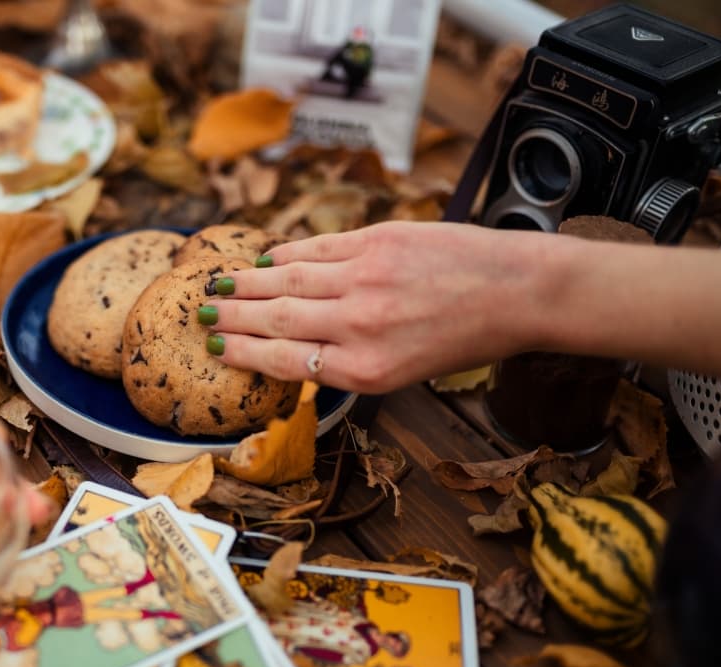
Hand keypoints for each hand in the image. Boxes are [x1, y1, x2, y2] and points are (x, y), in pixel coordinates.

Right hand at [202, 222, 547, 392]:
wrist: (518, 291)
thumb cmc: (463, 339)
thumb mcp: (403, 373)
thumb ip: (347, 361)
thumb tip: (290, 346)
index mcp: (366, 368)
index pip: (284, 360)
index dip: (243, 352)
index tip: (217, 347)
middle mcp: (359, 325)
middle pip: (276, 319)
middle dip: (232, 316)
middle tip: (202, 313)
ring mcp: (366, 278)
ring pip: (287, 279)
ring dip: (247, 283)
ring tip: (219, 285)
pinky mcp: (378, 240)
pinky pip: (317, 247)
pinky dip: (285, 254)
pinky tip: (265, 260)